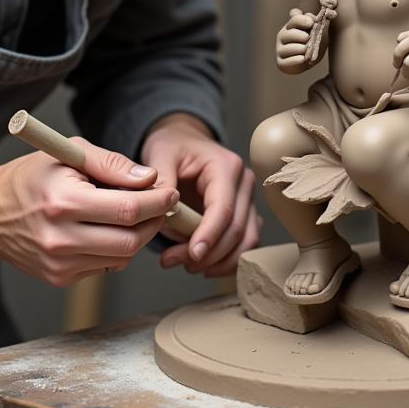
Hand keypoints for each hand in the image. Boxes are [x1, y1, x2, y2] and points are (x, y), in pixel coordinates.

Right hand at [0, 139, 178, 286]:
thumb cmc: (31, 178)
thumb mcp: (69, 155)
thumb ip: (113, 164)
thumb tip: (149, 178)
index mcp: (63, 202)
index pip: (127, 209)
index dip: (157, 201)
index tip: (169, 192)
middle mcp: (60, 238)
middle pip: (130, 240)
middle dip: (154, 222)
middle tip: (161, 205)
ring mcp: (59, 264)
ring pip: (122, 256)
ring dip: (138, 236)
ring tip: (134, 213)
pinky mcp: (60, 278)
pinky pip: (106, 267)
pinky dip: (117, 249)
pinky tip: (107, 229)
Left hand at [141, 114, 260, 276]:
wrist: (183, 141)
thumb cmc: (173, 146)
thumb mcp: (161, 154)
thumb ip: (161, 180)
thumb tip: (161, 209)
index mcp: (226, 167)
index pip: (224, 208)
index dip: (209, 235)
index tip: (192, 255)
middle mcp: (244, 183)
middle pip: (236, 229)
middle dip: (207, 253)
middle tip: (174, 261)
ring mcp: (248, 199)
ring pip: (246, 240)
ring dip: (219, 261)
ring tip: (187, 266)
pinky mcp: (245, 213)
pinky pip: (244, 242)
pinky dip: (227, 259)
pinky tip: (204, 266)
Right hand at [276, 8, 315, 71]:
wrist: (310, 61)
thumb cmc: (313, 42)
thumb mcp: (317, 30)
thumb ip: (313, 21)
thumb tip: (309, 16)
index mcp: (291, 26)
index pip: (294, 19)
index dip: (303, 20)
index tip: (311, 23)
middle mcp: (282, 36)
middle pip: (290, 34)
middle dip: (302, 37)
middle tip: (308, 39)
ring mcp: (280, 50)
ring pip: (289, 48)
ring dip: (302, 49)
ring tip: (307, 51)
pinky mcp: (281, 63)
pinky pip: (287, 62)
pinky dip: (297, 60)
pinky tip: (303, 59)